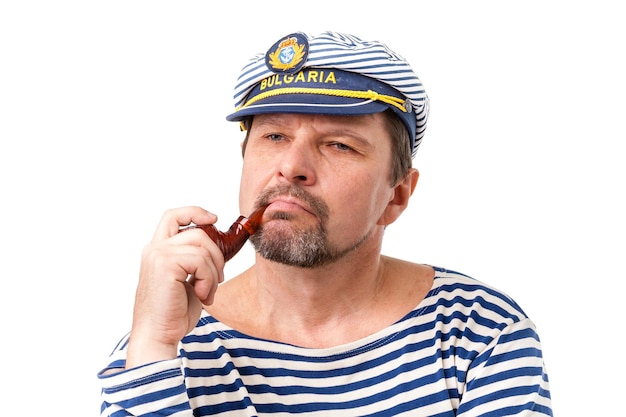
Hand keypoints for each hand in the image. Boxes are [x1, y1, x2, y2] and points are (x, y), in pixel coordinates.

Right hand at [126, 206, 224, 367]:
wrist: (159, 336)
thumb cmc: (173, 313)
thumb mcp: (188, 280)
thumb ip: (195, 260)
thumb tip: (218, 246)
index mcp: (158, 251)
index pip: (173, 216)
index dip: (195, 212)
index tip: (214, 219)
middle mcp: (154, 249)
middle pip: (199, 232)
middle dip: (217, 255)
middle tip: (217, 279)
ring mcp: (158, 255)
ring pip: (203, 247)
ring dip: (213, 272)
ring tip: (207, 292)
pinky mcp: (165, 265)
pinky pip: (201, 261)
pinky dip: (209, 280)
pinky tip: (202, 296)